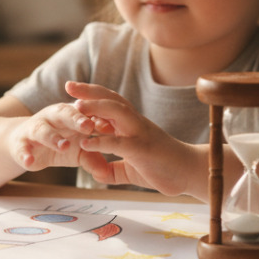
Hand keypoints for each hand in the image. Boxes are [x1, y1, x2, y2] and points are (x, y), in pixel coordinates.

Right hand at [7, 102, 103, 172]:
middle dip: (77, 119)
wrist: (24, 143)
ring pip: (43, 129)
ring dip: (53, 137)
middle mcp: (52, 117)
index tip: (109, 126)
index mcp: (71, 115)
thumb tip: (105, 172)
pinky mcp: (21, 142)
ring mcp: (35, 128)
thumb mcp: (78, 152)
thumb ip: (92, 159)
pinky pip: (22, 147)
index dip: (97, 117)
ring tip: (64, 146)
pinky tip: (29, 161)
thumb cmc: (58, 142)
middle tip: (89, 126)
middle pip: (65, 113)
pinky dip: (25, 154)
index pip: (85, 112)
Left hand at [65, 80, 203, 196]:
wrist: (190, 173)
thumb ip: (114, 169)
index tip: (73, 90)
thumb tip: (97, 174)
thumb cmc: (163, 168)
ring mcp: (140, 134)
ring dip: (96, 107)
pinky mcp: (143, 150)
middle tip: (68, 84)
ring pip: (117, 112)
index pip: (110, 103)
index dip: (92, 95)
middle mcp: (136, 124)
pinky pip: (120, 143)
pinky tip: (86, 143)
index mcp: (132, 125)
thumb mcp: (132, 170)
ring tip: (75, 106)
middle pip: (111, 99)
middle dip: (89, 91)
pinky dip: (102, 141)